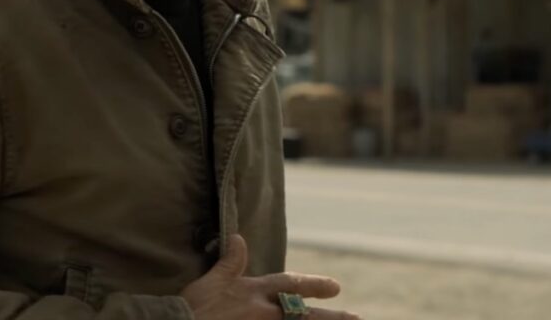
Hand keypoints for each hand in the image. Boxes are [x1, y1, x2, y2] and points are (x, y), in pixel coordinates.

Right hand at [180, 234, 360, 319]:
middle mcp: (264, 313)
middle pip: (302, 313)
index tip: (335, 287)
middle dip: (331, 316)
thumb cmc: (195, 305)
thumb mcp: (212, 279)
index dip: (313, 284)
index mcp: (254, 292)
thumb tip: (240, 238)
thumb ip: (230, 261)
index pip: (290, 284)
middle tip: (356, 317)